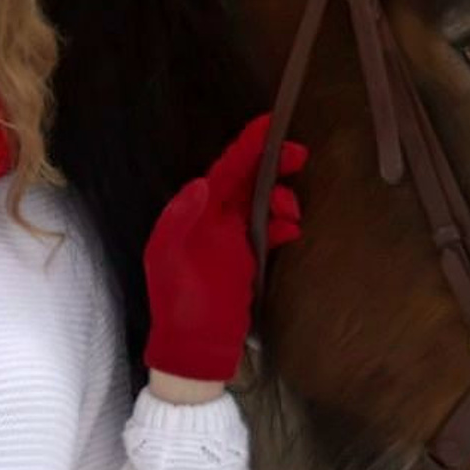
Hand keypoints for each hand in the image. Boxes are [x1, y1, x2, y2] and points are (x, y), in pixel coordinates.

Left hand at [143, 112, 305, 384]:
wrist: (196, 346)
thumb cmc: (178, 303)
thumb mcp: (169, 258)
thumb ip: (181, 219)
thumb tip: (201, 183)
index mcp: (191, 214)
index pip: (223, 171)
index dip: (247, 146)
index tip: (272, 123)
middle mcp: (209, 220)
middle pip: (246, 180)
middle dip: (272, 166)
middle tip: (300, 157)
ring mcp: (229, 238)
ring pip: (261, 202)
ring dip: (281, 198)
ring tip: (291, 214)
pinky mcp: (246, 257)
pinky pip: (269, 229)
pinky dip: (283, 224)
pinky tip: (292, 231)